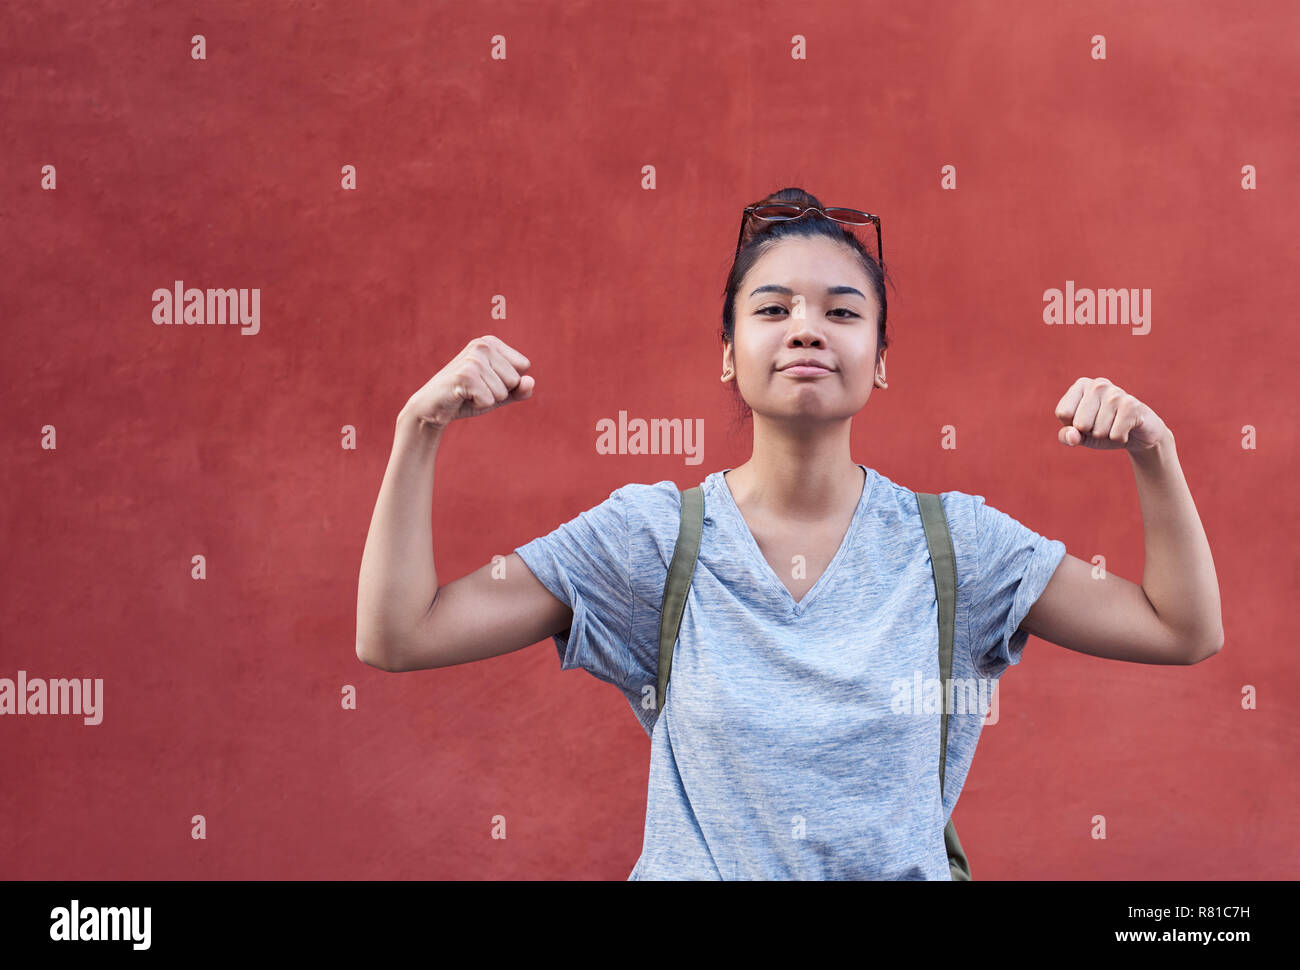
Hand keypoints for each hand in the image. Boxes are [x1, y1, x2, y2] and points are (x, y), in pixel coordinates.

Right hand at [402, 335, 533, 428]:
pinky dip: (478, 405)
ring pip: (503, 391)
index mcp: (492, 343)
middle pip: (515, 379)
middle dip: (498, 392)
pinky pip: (489, 400)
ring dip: (487, 399)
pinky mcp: (464, 375)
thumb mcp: (499, 394)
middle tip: (475, 390)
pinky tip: (461, 398)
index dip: (509, 382)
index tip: (486, 382)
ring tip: (468, 394)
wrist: (432, 408)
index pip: (524, 366)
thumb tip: (531, 382)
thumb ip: (519, 390)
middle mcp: (482, 345)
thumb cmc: (467, 398)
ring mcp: (473, 358)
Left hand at [1053, 377, 1168, 451]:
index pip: (1063, 413)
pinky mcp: (1132, 406)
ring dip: (1106, 435)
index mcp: (1081, 385)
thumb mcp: (1080, 435)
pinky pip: (1115, 435)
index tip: (1087, 420)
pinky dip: (1119, 438)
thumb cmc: (1103, 430)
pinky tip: (1126, 428)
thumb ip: (1066, 436)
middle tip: (1104, 424)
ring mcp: (1116, 393)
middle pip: (1080, 424)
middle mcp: (1098, 384)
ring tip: (1115, 425)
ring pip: (1098, 431)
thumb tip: (1072, 436)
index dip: (1073, 425)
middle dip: (1091, 432)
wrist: (1138, 434)